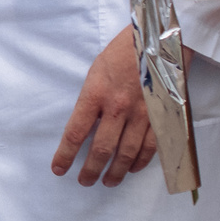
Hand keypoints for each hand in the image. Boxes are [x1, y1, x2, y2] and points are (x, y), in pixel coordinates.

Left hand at [52, 26, 155, 185]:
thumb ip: (90, 99)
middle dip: (90, 169)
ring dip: (115, 171)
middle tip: (84, 182)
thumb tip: (84, 124)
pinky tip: (132, 168)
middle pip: (101, 149)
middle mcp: (117, 108)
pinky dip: (141, 160)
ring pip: (126, 152)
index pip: (75, 133)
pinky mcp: (161, 115)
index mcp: (95, 94)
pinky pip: (151, 145)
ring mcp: (142, 113)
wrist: (158, 38)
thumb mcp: (95, 72)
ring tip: (107, 182)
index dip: (65, 155)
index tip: (58, 169)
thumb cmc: (122, 51)